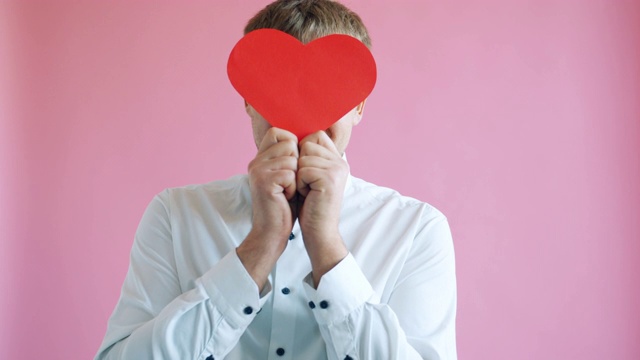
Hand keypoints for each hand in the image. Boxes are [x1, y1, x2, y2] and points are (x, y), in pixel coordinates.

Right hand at [237, 127, 297, 290]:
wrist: (272, 232)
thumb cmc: (285, 206)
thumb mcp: (289, 177)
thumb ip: (291, 157)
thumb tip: (310, 138)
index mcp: (260, 158)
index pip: (278, 132)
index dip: (292, 144)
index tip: (295, 166)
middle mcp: (256, 161)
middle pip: (289, 143)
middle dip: (298, 164)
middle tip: (290, 184)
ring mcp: (258, 170)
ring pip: (293, 159)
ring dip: (297, 178)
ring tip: (287, 192)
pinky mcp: (264, 181)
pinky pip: (291, 173)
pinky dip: (294, 188)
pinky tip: (285, 198)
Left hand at [297, 131, 349, 286]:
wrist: (319, 232)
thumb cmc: (310, 206)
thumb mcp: (310, 177)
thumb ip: (308, 157)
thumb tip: (292, 137)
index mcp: (337, 159)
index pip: (316, 136)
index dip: (302, 150)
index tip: (304, 172)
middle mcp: (340, 161)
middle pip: (308, 144)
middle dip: (299, 165)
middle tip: (307, 185)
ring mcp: (337, 169)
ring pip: (303, 158)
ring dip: (299, 176)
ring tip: (308, 191)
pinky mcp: (330, 179)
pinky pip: (302, 170)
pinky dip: (299, 184)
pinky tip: (308, 196)